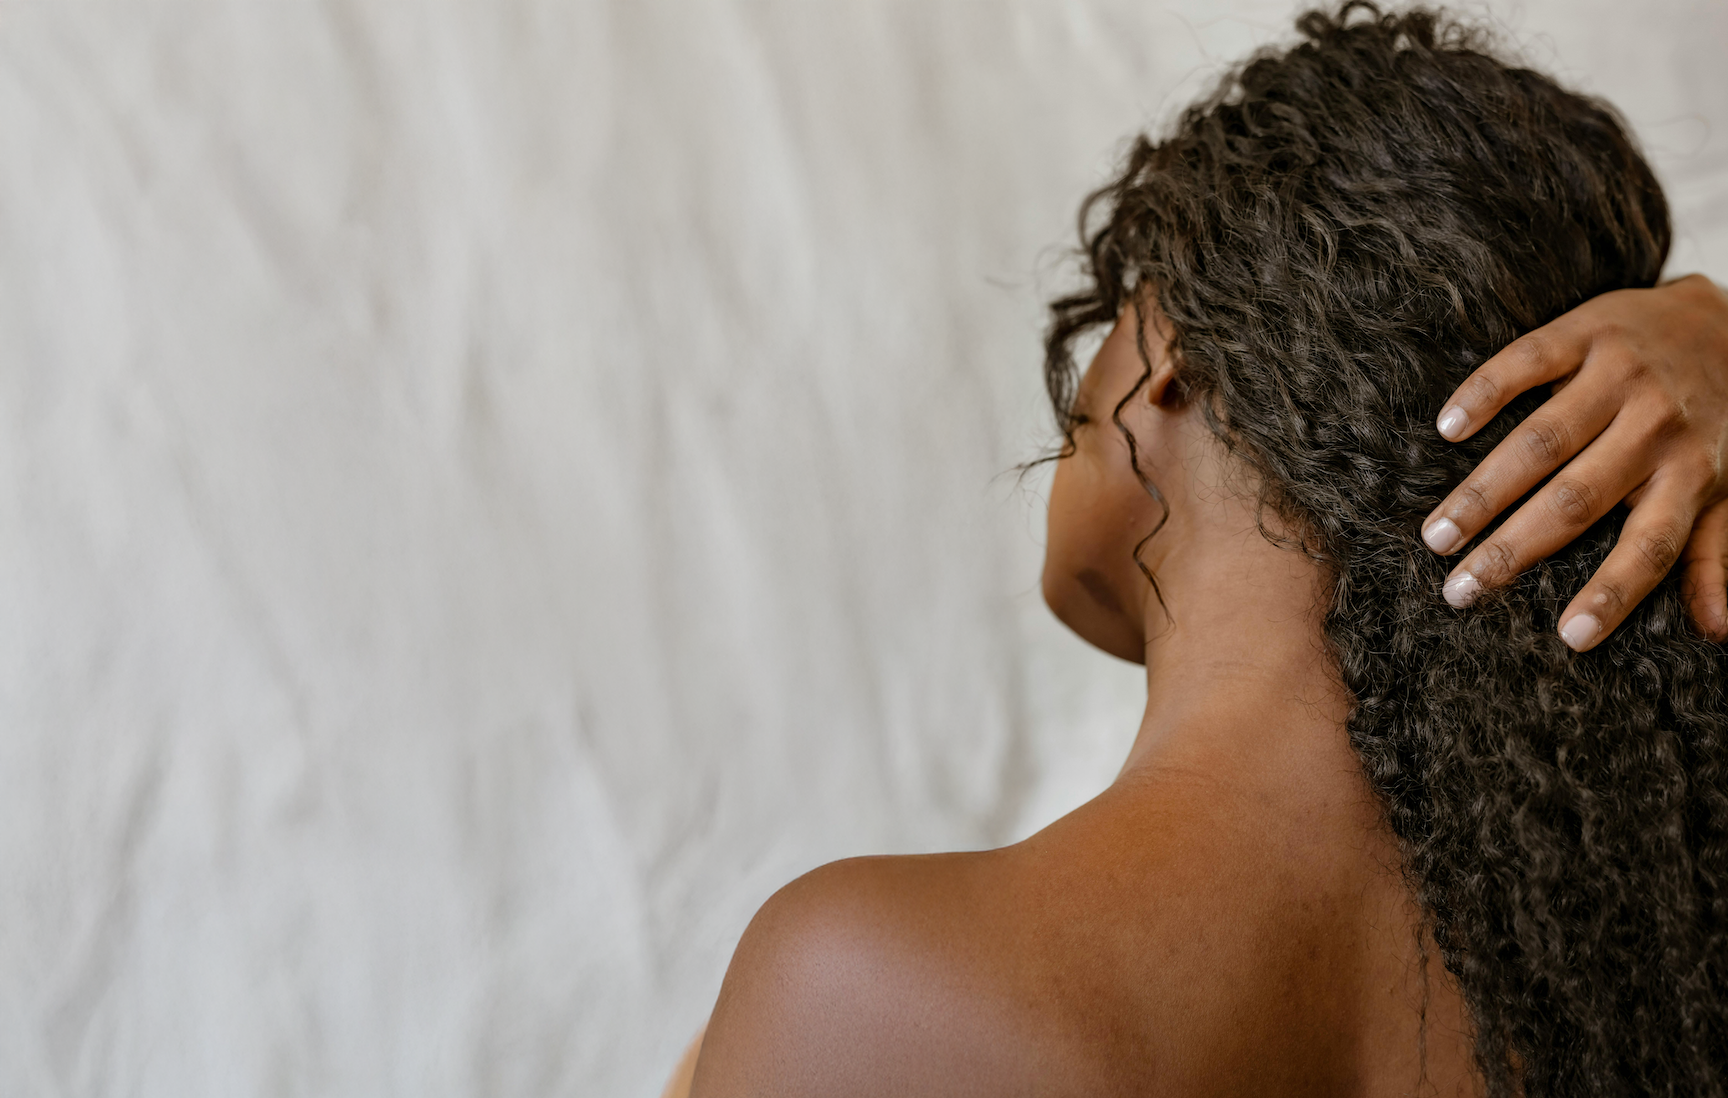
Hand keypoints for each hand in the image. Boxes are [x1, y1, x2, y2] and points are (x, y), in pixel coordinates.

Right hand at [1419, 273, 1727, 649]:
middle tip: (1458, 589)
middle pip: (1576, 498)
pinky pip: (1528, 361)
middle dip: (1512, 548)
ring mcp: (1622, 375)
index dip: (1614, 592)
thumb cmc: (1715, 420)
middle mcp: (1656, 427)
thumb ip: (1714, 556)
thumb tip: (1716, 633)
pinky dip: (1485, 393)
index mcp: (1691, 474)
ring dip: (1484, 490)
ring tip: (1436, 533)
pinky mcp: (1588, 331)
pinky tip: (1447, 428)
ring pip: (1542, 440)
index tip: (1571, 637)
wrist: (1721, 319)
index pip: (1652, 546)